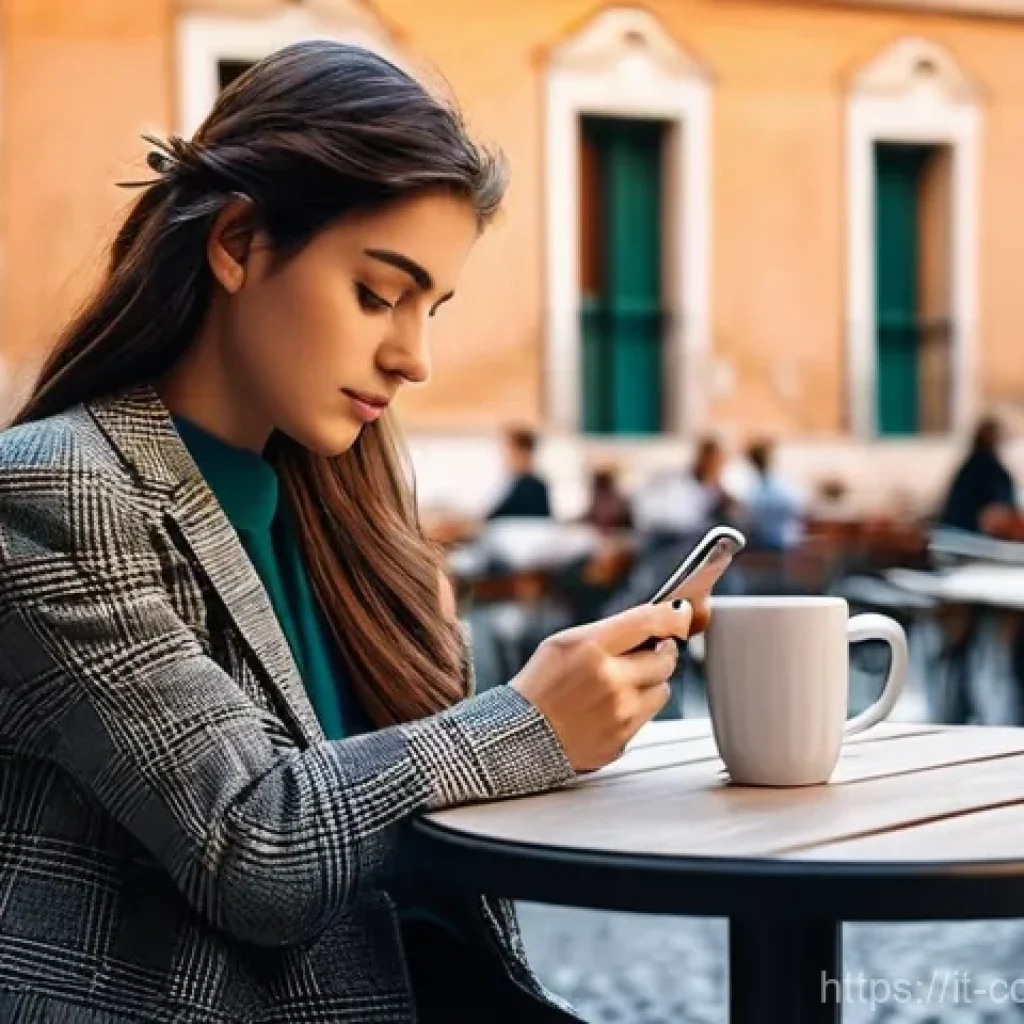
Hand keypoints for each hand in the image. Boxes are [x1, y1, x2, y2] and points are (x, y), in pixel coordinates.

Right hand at [511, 600, 699, 772]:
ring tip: (617, 688)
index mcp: (591, 648)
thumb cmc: (539, 686)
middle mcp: (610, 680)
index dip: (673, 616)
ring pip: (663, 690)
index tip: (680, 614)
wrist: (517, 736)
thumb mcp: (563, 642)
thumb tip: (656, 622)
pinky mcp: (623, 739)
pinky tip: (606, 711)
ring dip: (648, 685)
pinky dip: (634, 711)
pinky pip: (647, 717)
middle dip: (659, 655)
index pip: (649, 621)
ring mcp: (619, 713)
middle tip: (643, 656)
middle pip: (666, 659)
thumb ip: (609, 632)